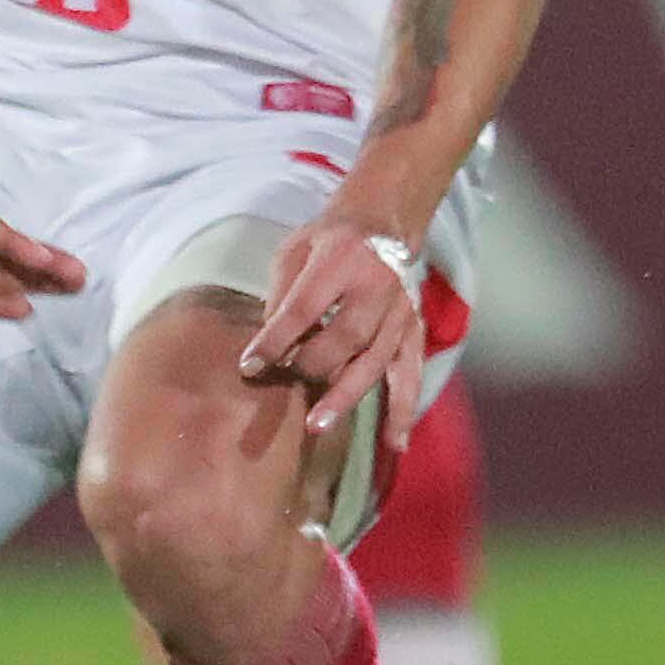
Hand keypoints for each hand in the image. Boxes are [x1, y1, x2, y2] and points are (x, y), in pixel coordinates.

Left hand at [243, 206, 432, 436]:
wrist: (385, 222)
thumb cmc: (329, 238)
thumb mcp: (294, 250)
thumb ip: (280, 293)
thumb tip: (267, 342)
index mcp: (341, 260)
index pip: (303, 308)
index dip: (275, 339)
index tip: (249, 366)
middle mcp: (376, 287)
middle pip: (345, 337)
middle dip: (312, 366)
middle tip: (286, 382)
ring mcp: (399, 312)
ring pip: (375, 361)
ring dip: (345, 396)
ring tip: (318, 424)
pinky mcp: (414, 329)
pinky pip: (411, 373)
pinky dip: (404, 409)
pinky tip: (394, 442)